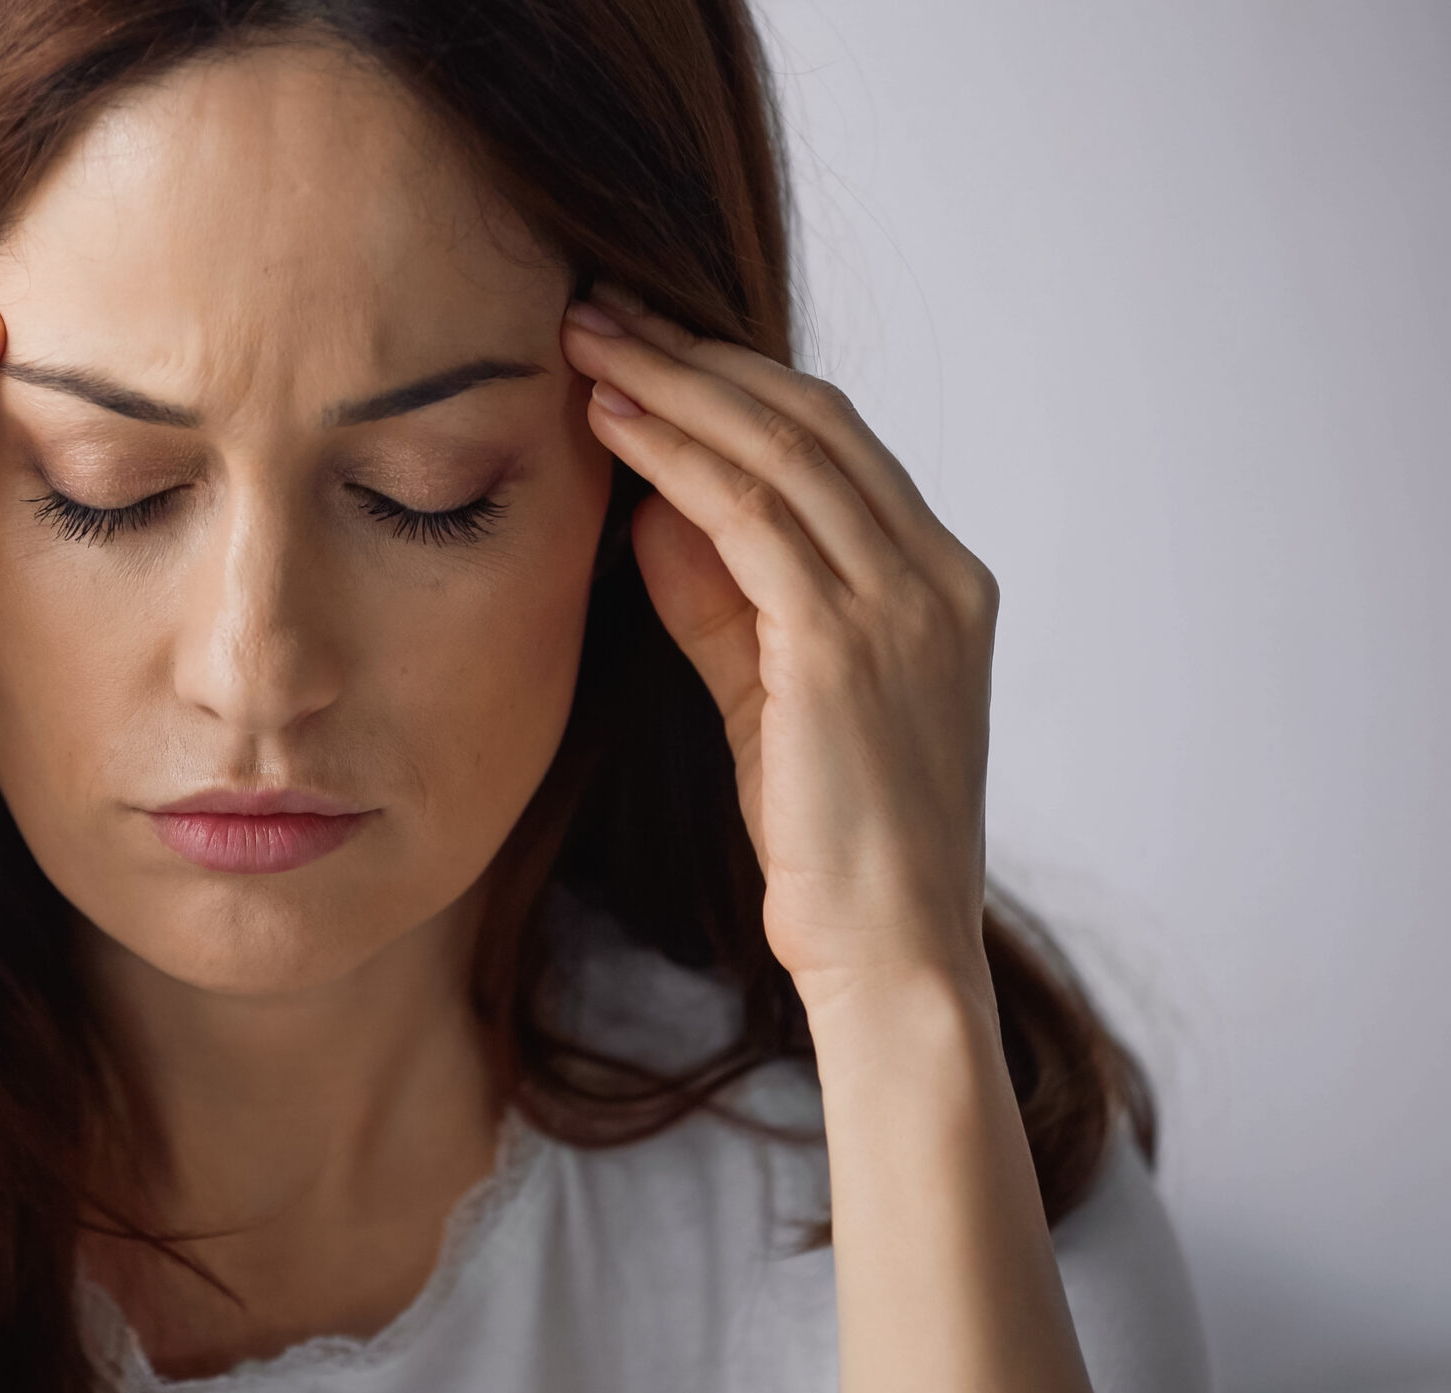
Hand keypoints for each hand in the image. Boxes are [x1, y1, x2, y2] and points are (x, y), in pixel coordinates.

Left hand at [559, 286, 999, 1012]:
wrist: (887, 954)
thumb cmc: (829, 839)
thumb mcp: (768, 696)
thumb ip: (721, 599)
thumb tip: (650, 505)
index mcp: (940, 583)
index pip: (833, 441)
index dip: (733, 379)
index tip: (644, 341)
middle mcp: (937, 577)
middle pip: (809, 419)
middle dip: (696, 354)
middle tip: (600, 306)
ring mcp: (904, 606)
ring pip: (778, 449)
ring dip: (672, 383)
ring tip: (586, 338)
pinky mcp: (846, 645)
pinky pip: (750, 515)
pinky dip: (675, 455)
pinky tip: (611, 420)